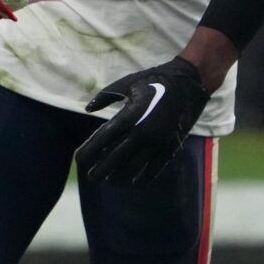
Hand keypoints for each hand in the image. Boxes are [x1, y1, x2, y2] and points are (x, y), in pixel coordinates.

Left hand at [75, 56, 210, 183]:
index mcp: (129, 115)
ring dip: (120, 176)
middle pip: (116, 157)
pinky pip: (156, 167)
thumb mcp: (125, 84)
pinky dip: (144, 177)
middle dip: (101, 169)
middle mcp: (142, 131)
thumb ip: (104, 97)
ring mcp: (157, 141)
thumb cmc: (151, 81)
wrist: (186, 83)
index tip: (78, 159)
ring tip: (108, 181)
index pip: (103, 138)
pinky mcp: (170, 145)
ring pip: (135, 166)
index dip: (89, 150)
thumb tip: (87, 109)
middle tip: (91, 178)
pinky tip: (134, 182)